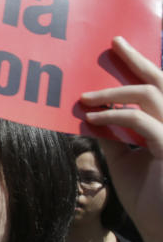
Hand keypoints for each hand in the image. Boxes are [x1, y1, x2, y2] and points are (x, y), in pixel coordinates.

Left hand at [81, 36, 162, 241]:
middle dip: (137, 60)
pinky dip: (115, 117)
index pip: (161, 88)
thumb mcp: (125, 159)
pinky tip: (94, 118)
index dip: (142, 66)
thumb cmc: (149, 198)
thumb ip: (114, 134)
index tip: (119, 47)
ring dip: (114, 92)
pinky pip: (142, 123)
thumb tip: (91, 112)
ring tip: (86, 97)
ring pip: (151, 95)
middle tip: (114, 43)